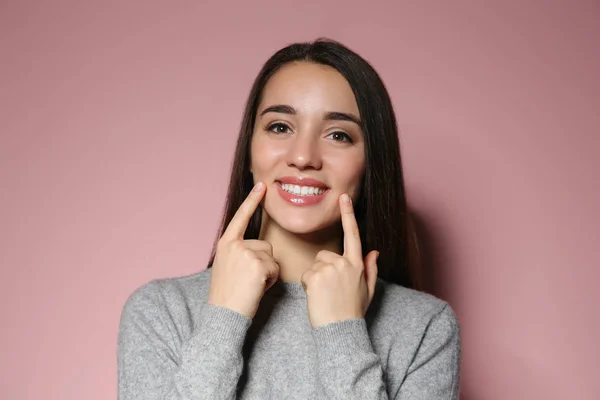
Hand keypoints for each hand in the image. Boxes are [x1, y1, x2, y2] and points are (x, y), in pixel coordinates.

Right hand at [208, 182, 279, 318]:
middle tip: (247, 281)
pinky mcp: (258, 264)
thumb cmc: (227, 295)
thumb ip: (239, 252)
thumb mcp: (226, 266)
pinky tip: (257, 289)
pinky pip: (275, 269)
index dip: (252, 200)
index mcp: (226, 244)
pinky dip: (271, 281)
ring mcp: (246, 253)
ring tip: (251, 285)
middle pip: (266, 246)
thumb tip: (258, 248)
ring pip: (272, 258)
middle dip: (263, 264)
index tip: (261, 185)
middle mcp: (235, 245)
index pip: (241, 218)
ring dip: (268, 273)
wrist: (223, 314)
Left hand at [300, 193, 378, 327]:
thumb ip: (370, 268)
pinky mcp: (315, 276)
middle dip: (323, 269)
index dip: (348, 214)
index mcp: (357, 264)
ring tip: (324, 295)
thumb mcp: (367, 290)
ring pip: (315, 265)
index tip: (343, 197)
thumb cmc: (353, 311)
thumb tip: (374, 251)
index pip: (353, 234)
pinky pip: (306, 275)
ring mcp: (330, 269)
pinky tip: (317, 297)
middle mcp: (345, 263)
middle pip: (325, 255)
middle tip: (330, 290)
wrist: (340, 329)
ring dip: (315, 278)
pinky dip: (308, 285)